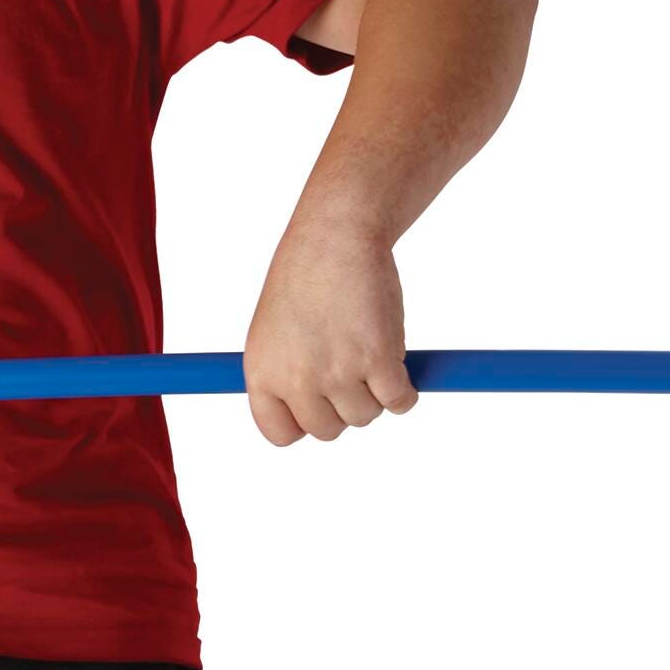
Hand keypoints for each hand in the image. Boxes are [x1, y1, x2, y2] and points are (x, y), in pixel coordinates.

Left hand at [242, 222, 418, 447]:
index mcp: (262, 375)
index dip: (305, 422)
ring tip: (368, 351)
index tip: (319, 405)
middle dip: (344, 406)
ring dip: (376, 393)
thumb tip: (306, 417)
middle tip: (351, 370)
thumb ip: (284, 376)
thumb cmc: (306, 278)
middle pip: (328, 431)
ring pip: (366, 415)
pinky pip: (400, 401)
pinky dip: (406, 391)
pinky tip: (399, 367)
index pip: (280, 434)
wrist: (336, 235)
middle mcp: (296, 379)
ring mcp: (337, 372)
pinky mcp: (378, 360)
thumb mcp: (272, 332)